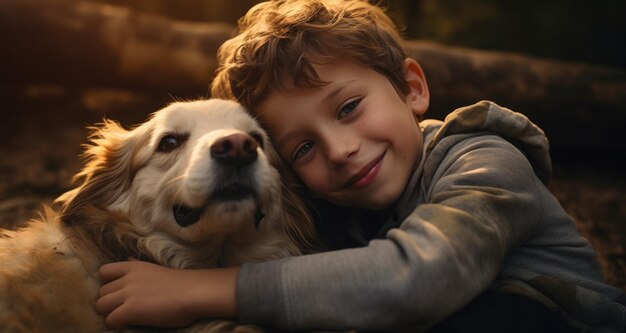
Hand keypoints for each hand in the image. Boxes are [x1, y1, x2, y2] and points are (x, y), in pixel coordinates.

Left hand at [96, 259, 239, 328]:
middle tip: (123, 309)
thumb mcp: (155, 269)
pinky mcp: (131, 310)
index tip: (118, 293)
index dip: (108, 284)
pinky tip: (128, 324)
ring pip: (101, 306)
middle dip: (109, 302)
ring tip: (124, 318)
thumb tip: (127, 259)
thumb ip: (137, 267)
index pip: (104, 272)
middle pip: (101, 292)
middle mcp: (127, 278)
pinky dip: (116, 324)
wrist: (194, 292)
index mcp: (133, 267)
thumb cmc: (181, 283)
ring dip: (110, 313)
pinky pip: (110, 320)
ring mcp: (128, 294)